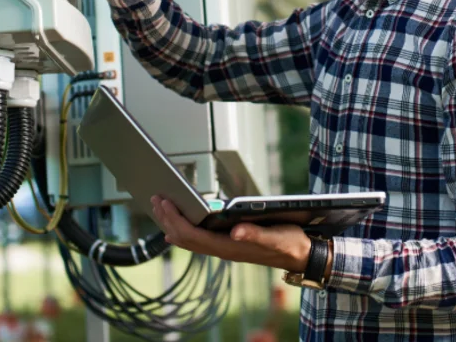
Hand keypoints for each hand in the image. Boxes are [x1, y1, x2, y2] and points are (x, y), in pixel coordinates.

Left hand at [150, 196, 311, 272]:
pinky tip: (178, 225)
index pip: (192, 235)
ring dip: (173, 223)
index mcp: (229, 247)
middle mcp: (223, 249)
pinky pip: (198, 240)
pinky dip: (184, 229)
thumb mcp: (275, 236)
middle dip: (168, 219)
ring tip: (161, 208)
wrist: (299, 255)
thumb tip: (237, 231)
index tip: (164, 202)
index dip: (175, 219)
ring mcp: (224, 248)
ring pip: (189, 239)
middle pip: (185, 238)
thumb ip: (255, 234)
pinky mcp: (228, 244)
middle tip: (155, 199)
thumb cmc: (288, 243)